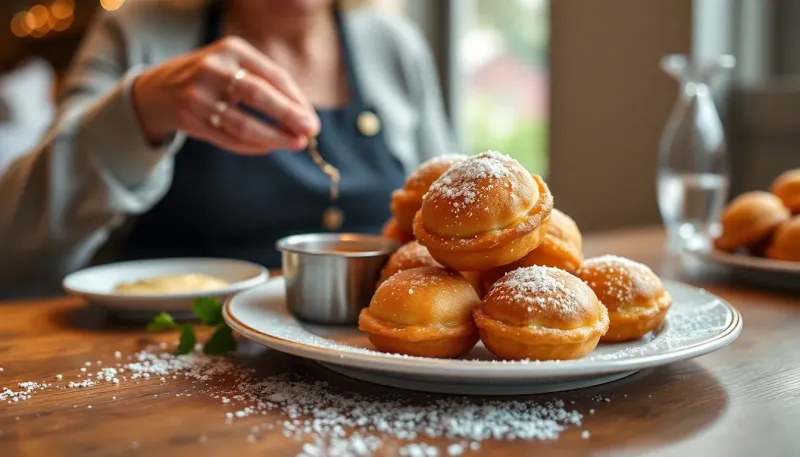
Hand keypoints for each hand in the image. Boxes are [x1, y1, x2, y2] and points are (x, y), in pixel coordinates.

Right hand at [131, 36, 318, 153]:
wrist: (158, 90)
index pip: (274, 75)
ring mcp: (198, 95)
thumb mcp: (235, 66)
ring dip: (274, 137)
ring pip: (243, 123)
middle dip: (288, 115)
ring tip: (295, 143)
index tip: (312, 120)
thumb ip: (268, 85)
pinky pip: (229, 138)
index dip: (297, 100)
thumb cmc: (212, 79)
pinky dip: (253, 146)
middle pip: (258, 95)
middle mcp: (213, 69)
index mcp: (232, 49)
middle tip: (310, 131)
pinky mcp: (191, 119)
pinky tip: (269, 147)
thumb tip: (304, 115)